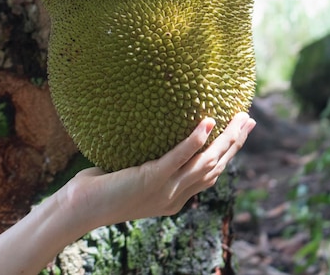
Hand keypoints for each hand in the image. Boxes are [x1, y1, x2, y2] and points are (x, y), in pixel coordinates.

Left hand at [67, 112, 254, 227]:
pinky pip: (177, 158)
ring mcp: (165, 190)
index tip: (240, 133)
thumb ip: (147, 160)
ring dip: (225, 139)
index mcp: (175, 198)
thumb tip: (152, 131)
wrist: (80, 209)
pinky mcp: (151, 179)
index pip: (210, 174)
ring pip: (205, 163)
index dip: (228, 154)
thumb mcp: (132, 175)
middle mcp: (176, 196)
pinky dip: (194, 140)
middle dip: (235, 144)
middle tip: (248, 120)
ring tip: (238, 118)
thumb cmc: (100, 188)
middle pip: (215, 167)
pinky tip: (206, 122)